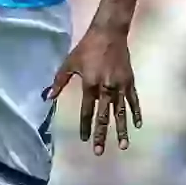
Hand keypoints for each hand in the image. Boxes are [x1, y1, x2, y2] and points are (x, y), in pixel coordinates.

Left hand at [44, 24, 141, 155]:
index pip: (87, 111)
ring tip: (122, 145)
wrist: (109, 33)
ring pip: (120, 112)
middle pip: (103, 116)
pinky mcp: (129, 81)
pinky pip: (133, 100)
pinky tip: (137, 125)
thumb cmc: (87, 48)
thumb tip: (48, 97)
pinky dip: (136, 113)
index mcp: (90, 85)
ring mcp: (120, 86)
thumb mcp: (70, 63)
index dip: (85, 126)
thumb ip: (59, 81)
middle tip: (99, 151)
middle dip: (101, 134)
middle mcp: (106, 89)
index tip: (84, 139)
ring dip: (121, 129)